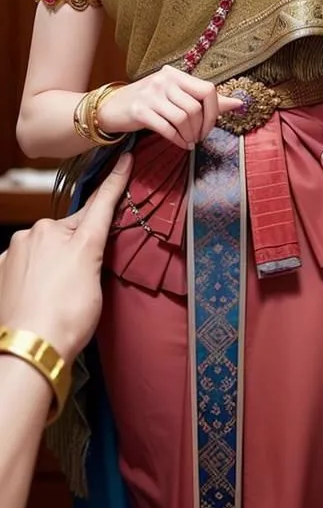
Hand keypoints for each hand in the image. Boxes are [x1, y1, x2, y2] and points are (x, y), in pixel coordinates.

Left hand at [0, 154, 132, 361]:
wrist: (30, 348)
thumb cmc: (66, 318)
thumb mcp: (95, 280)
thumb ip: (92, 253)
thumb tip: (84, 246)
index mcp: (69, 234)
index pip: (100, 204)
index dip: (115, 182)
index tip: (126, 159)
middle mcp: (40, 233)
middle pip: (67, 231)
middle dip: (75, 245)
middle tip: (82, 277)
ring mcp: (16, 250)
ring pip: (43, 246)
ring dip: (52, 261)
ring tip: (58, 295)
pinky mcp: (1, 268)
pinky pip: (23, 262)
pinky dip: (32, 274)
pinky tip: (38, 296)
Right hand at [97, 66, 242, 148]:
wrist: (111, 108)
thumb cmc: (149, 103)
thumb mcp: (177, 96)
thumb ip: (207, 100)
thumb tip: (239, 103)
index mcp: (176, 74)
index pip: (208, 90)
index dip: (214, 112)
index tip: (209, 127)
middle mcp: (164, 80)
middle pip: (196, 107)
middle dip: (201, 128)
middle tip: (198, 138)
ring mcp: (150, 94)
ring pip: (183, 118)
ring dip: (190, 135)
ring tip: (189, 142)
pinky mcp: (139, 110)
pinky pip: (166, 128)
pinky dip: (177, 140)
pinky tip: (180, 144)